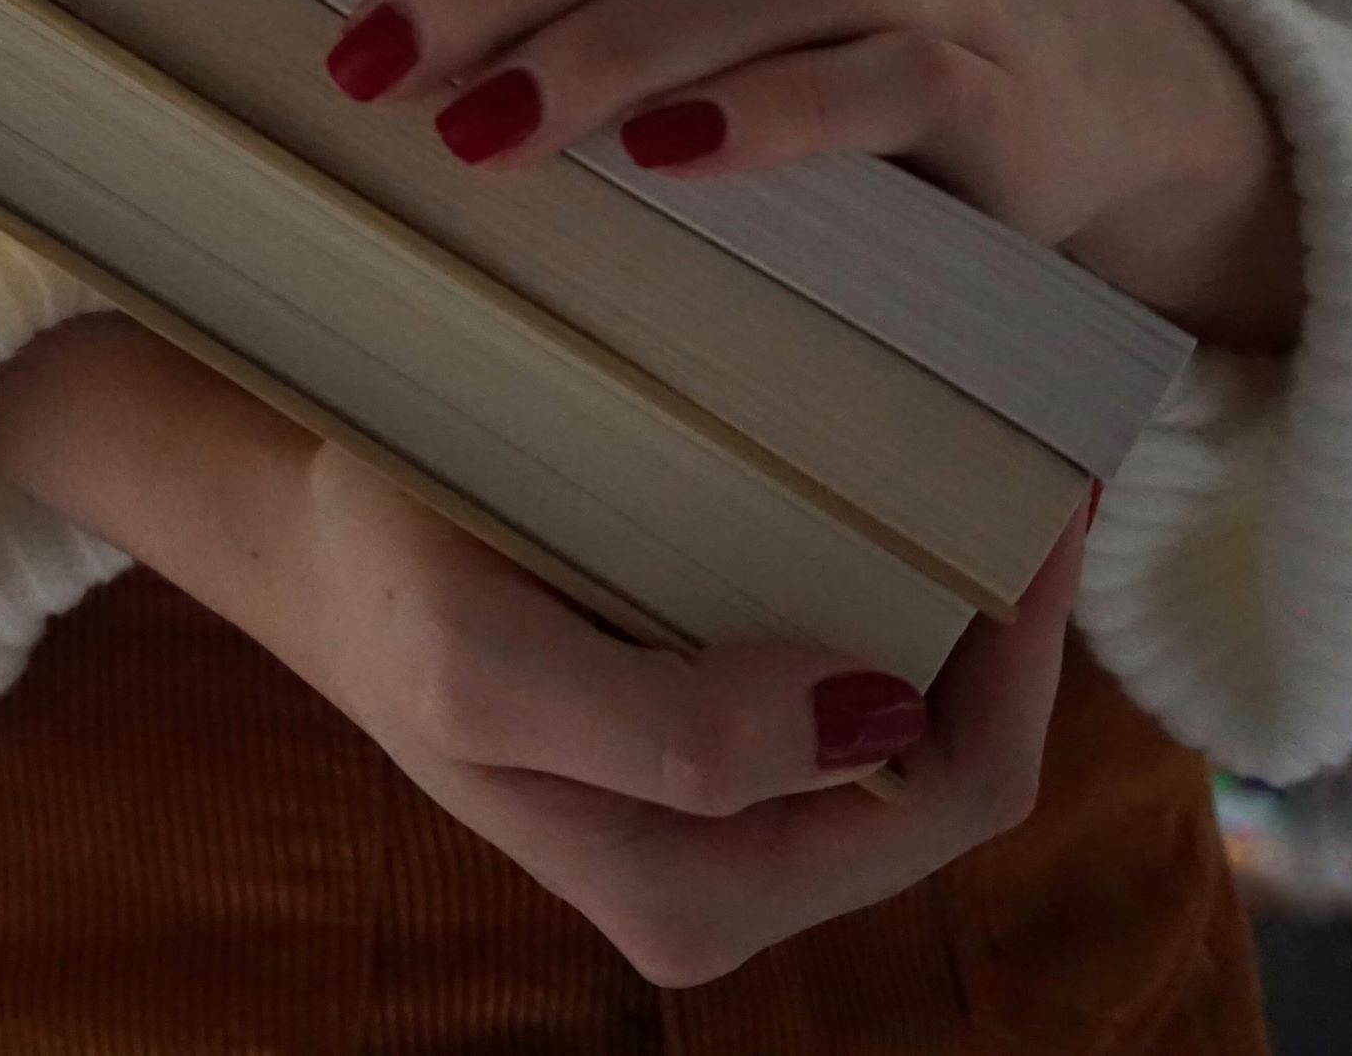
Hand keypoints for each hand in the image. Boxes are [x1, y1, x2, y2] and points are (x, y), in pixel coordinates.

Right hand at [265, 443, 1087, 988]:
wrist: (302, 541)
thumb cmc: (379, 593)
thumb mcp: (483, 667)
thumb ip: (673, 735)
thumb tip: (877, 717)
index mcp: (697, 888)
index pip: (945, 797)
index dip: (1022, 661)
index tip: (1049, 499)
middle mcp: (728, 865)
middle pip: (949, 764)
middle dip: (1008, 628)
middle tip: (1038, 462)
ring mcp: (719, 798)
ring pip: (908, 715)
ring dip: (957, 601)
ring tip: (989, 466)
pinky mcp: (702, 722)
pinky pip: (845, 667)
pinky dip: (890, 582)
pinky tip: (897, 491)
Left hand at [266, 0, 1304, 348]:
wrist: (1097, 94)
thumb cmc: (841, 51)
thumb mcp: (706, 1)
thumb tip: (371, 33)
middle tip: (363, 60)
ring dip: (611, 42)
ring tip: (482, 132)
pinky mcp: (990, 87)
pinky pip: (889, 78)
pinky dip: (780, 110)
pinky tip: (676, 158)